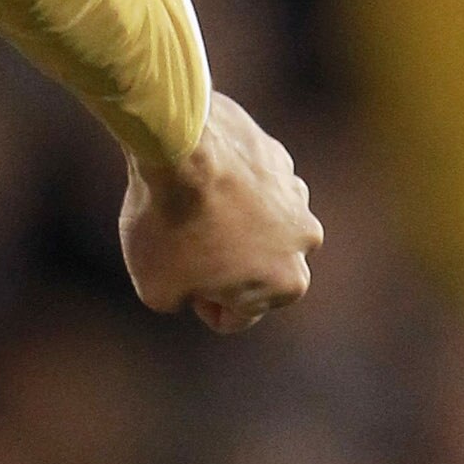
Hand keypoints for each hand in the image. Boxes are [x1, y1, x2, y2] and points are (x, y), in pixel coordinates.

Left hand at [120, 94, 321, 332]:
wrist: (180, 146)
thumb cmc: (169, 224)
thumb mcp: (157, 290)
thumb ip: (180, 302)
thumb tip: (189, 290)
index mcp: (287, 285)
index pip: (236, 316)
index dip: (198, 302)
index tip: (178, 278)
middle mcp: (305, 242)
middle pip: (252, 272)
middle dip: (219, 266)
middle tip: (181, 245)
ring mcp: (297, 196)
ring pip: (254, 227)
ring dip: (225, 225)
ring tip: (187, 209)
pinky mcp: (279, 160)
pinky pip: (248, 188)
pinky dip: (226, 190)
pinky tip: (196, 180)